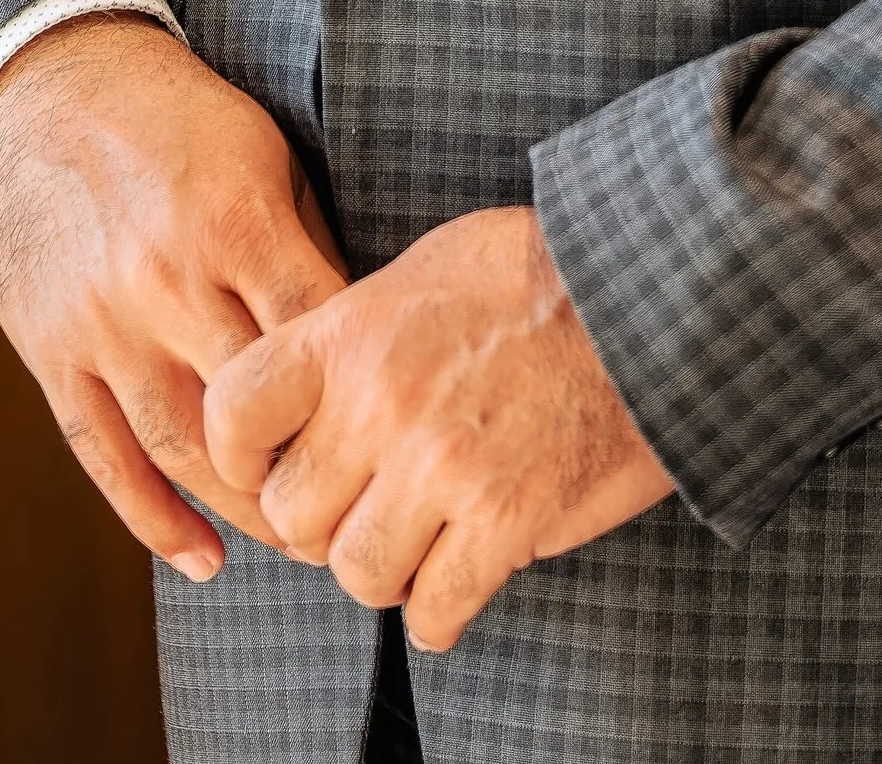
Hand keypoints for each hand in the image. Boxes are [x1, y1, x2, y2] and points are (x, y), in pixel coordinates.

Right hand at [0, 13, 347, 581]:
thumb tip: (361, 348)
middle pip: (254, 412)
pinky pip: (105, 457)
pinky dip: (154, 519)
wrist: (48, 88)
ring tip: (298, 543)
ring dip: (243, 512)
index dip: (359, 401)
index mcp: (233, 221)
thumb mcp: (264, 156)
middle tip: (364, 514)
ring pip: (181, 449)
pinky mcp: (51, 353)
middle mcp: (165, 279)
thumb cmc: (178, 122)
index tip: (399, 440)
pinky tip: (203, 559)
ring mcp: (102, 323)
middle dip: (312, 472)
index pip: (314, 337)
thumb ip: (305, 250)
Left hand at [202, 203, 673, 648]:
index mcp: (352, 332)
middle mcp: (383, 403)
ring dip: (381, 568)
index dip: (238, 452)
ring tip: (413, 541)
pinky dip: (439, 612)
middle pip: (290, 513)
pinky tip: (457, 579)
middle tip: (358, 506)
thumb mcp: (423, 270)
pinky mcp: (505, 523)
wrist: (648, 295)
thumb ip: (356, 334)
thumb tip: (314, 395)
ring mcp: (443, 468)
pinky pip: (433, 612)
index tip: (269, 463)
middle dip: (319, 519)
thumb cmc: (539, 272)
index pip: (233, 411)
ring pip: (356, 572)